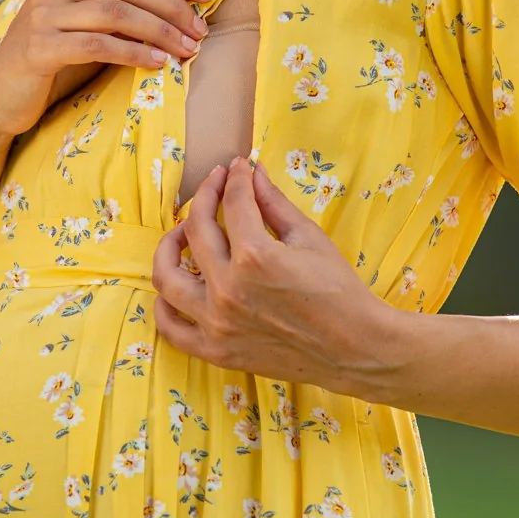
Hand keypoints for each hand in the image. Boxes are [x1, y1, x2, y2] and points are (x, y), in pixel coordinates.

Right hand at [0, 0, 213, 138]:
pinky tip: (158, 64)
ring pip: (116, 12)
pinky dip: (133, 53)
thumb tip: (182, 8)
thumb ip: (121, 9)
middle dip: (172, 5)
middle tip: (200, 30)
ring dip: (160, 30)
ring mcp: (42, 14)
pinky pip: (97, 44)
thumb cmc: (55, 62)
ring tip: (187, 49)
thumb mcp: (88, 27)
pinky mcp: (38, 47)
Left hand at [151, 155, 381, 392]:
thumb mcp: (309, 238)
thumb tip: (252, 173)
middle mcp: (228, 289)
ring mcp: (217, 323)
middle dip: (205, 196)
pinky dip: (164, 304)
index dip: (235, 178)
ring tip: (183, 234)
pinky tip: (177, 284)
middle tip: (215, 185)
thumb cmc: (338, 290)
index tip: (237, 168)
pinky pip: (171, 328)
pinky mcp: (216, 350)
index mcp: (255, 256)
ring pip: (168, 276)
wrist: (354, 348)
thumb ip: (274, 203)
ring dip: (170, 246)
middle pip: (196, 230)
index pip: (233, 203)